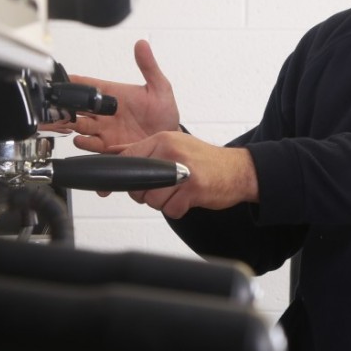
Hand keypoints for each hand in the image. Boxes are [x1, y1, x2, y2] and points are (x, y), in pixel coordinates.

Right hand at [66, 40, 180, 152]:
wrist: (169, 142)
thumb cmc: (164, 113)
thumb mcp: (159, 87)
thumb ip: (149, 66)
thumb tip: (142, 44)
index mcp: (112, 94)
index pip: (86, 85)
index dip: (72, 82)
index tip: (62, 81)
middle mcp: (104, 112)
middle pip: (76, 106)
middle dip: (65, 104)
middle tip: (61, 104)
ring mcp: (104, 129)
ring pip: (78, 124)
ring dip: (70, 122)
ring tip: (68, 121)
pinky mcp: (107, 146)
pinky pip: (89, 144)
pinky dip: (81, 142)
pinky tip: (81, 138)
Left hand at [112, 131, 258, 218]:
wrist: (238, 170)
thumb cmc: (205, 160)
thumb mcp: (174, 145)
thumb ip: (144, 150)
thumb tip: (113, 153)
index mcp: (164, 140)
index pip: (128, 158)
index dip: (123, 177)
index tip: (122, 186)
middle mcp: (172, 152)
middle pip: (138, 186)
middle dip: (148, 194)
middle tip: (165, 188)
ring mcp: (183, 171)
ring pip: (153, 200)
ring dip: (164, 203)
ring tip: (179, 193)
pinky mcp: (194, 189)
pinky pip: (171, 210)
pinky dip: (178, 210)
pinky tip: (188, 199)